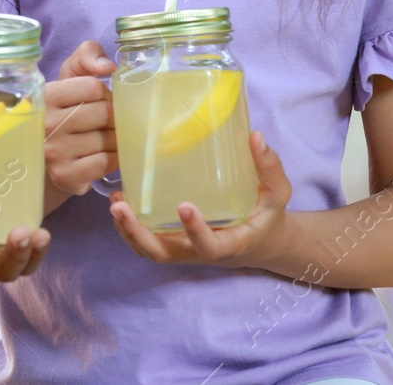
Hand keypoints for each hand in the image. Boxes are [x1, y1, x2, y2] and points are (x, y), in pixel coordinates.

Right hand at [44, 41, 117, 197]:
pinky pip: (104, 162)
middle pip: (103, 113)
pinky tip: (107, 154)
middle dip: (113, 116)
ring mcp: (53, 152)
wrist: (48, 153)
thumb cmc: (64, 108)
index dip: (105, 93)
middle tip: (108, 121)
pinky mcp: (65, 175)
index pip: (92, 87)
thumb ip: (88, 54)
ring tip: (108, 137)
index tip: (100, 100)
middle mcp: (44, 124)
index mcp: (44, 95)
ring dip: (116, 138)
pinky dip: (114, 158)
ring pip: (107, 139)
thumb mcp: (70, 74)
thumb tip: (108, 67)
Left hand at [108, 130, 292, 266]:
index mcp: (231, 243)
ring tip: (115, 202)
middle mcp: (202, 252)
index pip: (209, 247)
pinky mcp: (175, 242)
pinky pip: (149, 242)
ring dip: (128, 231)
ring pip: (150, 251)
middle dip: (138, 234)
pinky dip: (129, 227)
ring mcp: (185, 250)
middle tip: (120, 207)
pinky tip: (120, 200)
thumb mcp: (277, 193)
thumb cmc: (267, 215)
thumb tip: (256, 137)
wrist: (261, 240)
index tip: (184, 206)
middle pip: (164, 254)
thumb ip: (268, 168)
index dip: (195, 231)